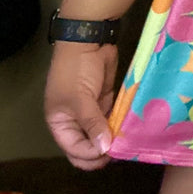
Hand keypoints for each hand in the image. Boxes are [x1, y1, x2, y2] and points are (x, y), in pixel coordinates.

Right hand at [44, 42, 117, 169]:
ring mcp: (92, 111)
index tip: (109, 152)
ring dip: (113, 140)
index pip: (74, 150)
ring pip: (102, 135)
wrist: (89, 39)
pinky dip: (119, 126)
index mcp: (60, 124)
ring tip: (128, 144)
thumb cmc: (75, 70)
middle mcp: (75, 121)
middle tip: (119, 151)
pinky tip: (131, 130)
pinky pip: (112, 120)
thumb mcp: (79, 98)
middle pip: (87, 147)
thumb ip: (91, 123)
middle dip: (101, 152)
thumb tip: (104, 148)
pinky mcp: (106, 101)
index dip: (90, 154)